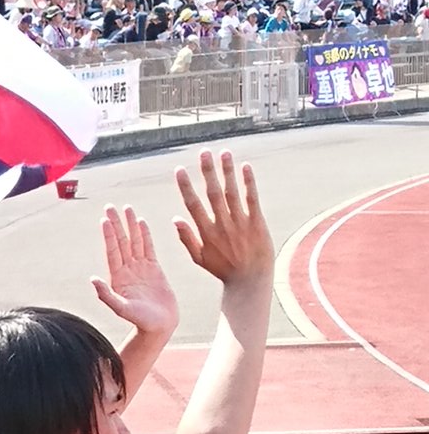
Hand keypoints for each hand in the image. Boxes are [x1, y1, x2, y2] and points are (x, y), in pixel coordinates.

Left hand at [91, 206, 178, 336]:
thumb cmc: (141, 321)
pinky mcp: (154, 269)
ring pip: (134, 241)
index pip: (112, 251)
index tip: (104, 220)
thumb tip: (93, 279)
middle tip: (110, 206)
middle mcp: (127, 269)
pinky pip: (148, 247)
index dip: (108, 235)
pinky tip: (141, 222)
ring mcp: (140, 268)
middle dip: (116, 224)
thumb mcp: (122, 309)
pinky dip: (145, 234)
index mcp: (118, 277)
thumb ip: (107, 295)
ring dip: (130, 225)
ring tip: (127, 208)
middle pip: (121, 241)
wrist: (159, 326)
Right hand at [174, 152, 272, 286]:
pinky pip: (252, 199)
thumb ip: (187, 239)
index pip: (193, 205)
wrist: (251, 281)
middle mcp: (222, 225)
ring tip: (224, 153)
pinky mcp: (257, 222)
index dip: (185, 186)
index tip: (179, 170)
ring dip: (227, 171)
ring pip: (232, 192)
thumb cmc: (224, 270)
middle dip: (207, 172)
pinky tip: (245, 167)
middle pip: (212, 193)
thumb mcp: (200, 259)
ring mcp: (240, 223)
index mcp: (206, 233)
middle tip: (203, 152)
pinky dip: (248, 182)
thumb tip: (175, 218)